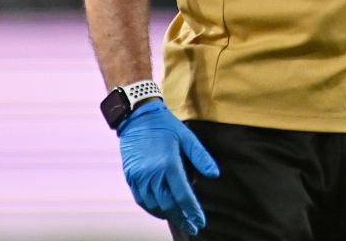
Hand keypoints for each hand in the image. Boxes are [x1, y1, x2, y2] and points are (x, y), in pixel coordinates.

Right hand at [116, 100, 218, 235]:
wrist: (137, 117)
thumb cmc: (166, 126)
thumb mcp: (187, 137)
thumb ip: (201, 157)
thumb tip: (215, 174)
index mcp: (168, 164)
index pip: (182, 195)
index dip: (192, 211)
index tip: (200, 222)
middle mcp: (152, 174)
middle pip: (168, 204)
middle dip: (182, 218)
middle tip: (193, 227)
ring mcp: (139, 177)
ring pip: (153, 205)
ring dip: (167, 215)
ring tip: (180, 220)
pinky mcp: (130, 177)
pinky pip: (141, 199)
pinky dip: (152, 208)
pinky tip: (161, 211)